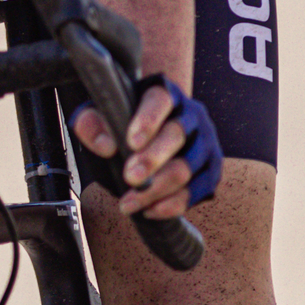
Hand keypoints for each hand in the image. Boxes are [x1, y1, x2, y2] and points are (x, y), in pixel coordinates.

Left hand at [73, 75, 222, 219]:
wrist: (154, 135)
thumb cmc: (125, 125)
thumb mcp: (101, 117)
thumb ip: (92, 125)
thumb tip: (105, 146)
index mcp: (166, 94)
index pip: (160, 101)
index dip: (147, 121)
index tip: (131, 142)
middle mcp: (191, 115)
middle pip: (176, 135)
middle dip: (151, 160)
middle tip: (129, 178)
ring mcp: (205, 143)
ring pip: (186, 168)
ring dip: (156, 190)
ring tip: (128, 203)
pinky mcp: (211, 170)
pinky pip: (197, 192)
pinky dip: (173, 205)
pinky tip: (149, 210)